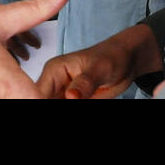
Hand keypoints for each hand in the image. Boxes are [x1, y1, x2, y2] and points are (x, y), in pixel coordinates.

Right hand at [36, 23, 161, 98]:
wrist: (126, 62)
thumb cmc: (112, 57)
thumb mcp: (100, 68)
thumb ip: (85, 82)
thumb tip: (71, 97)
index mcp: (54, 70)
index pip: (38, 94)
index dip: (41, 102)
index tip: (65, 101)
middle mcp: (54, 84)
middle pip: (42, 101)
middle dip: (51, 105)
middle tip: (80, 100)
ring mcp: (62, 94)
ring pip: (52, 105)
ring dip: (63, 105)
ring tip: (86, 98)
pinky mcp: (71, 101)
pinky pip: (64, 106)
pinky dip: (73, 107)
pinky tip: (88, 100)